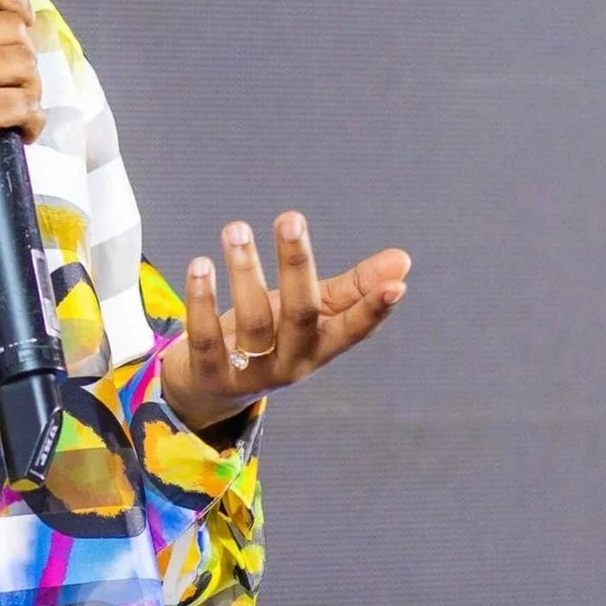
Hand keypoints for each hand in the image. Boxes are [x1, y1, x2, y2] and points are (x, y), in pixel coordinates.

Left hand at [157, 213, 411, 433]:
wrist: (210, 387)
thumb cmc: (269, 336)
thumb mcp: (310, 312)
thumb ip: (354, 287)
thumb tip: (403, 259)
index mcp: (320, 347)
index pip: (353, 330)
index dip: (374, 310)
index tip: (397, 285)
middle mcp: (291, 363)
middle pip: (300, 315)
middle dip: (296, 265)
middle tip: (291, 219)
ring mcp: (251, 374)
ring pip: (254, 321)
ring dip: (245, 271)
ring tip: (236, 230)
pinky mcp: (211, 376)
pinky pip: (206, 338)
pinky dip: (202, 301)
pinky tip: (201, 266)